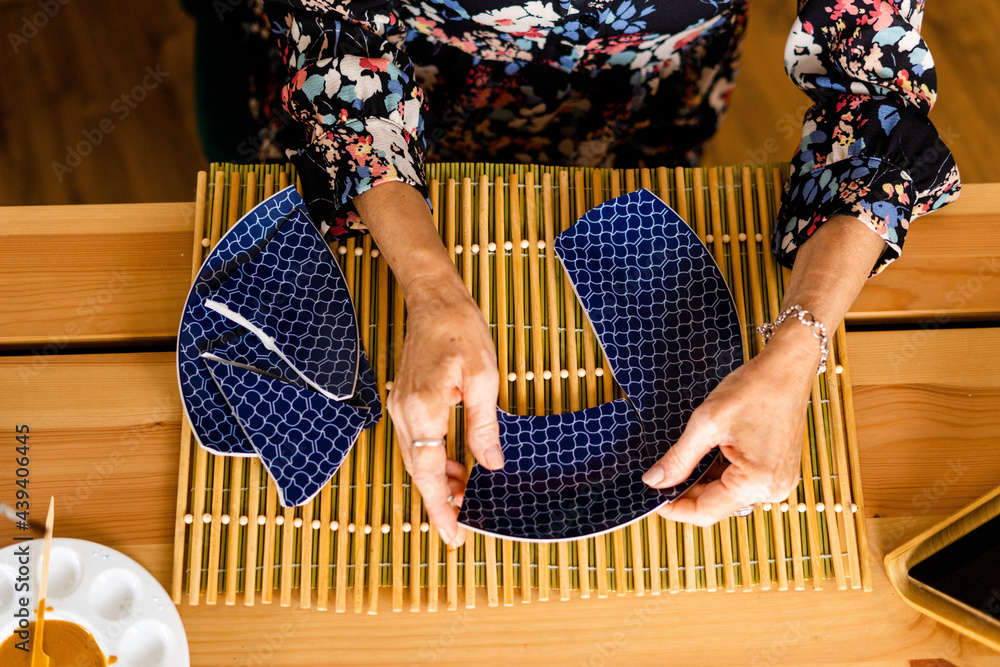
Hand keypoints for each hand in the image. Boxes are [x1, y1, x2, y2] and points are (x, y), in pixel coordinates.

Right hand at [386, 279, 502, 546]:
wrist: (434, 300)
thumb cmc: (460, 330)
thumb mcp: (484, 378)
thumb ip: (483, 426)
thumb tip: (491, 465)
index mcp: (424, 410)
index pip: (429, 472)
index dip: (441, 508)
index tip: (453, 535)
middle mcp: (404, 413)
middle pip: (418, 472)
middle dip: (441, 501)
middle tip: (464, 526)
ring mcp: (400, 407)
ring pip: (415, 459)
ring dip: (438, 481)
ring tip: (467, 497)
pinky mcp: (404, 401)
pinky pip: (415, 442)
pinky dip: (432, 461)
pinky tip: (455, 466)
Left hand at [642, 323, 820, 525]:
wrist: (787, 368)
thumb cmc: (755, 389)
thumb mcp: (707, 423)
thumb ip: (679, 458)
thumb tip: (655, 481)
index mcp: (757, 482)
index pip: (705, 513)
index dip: (674, 508)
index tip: (651, 496)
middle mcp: (773, 490)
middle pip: (716, 505)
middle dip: (687, 492)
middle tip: (662, 473)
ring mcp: (778, 482)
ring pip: (727, 495)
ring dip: (704, 481)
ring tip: (687, 457)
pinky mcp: (778, 472)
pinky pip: (742, 483)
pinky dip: (721, 473)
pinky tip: (710, 454)